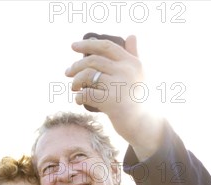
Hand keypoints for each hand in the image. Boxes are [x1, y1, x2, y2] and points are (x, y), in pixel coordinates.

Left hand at [65, 35, 163, 160]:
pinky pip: (87, 94)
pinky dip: (79, 97)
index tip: (73, 46)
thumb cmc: (137, 97)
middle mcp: (126, 71)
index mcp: (132, 62)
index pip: (107, 46)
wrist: (143, 123)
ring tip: (73, 87)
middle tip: (68, 72)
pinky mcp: (111, 102)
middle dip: (76, 66)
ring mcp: (119, 86)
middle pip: (93, 60)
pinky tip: (78, 99)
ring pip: (88, 76)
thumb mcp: (138, 74)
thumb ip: (133, 54)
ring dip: (76, 81)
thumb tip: (131, 35)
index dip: (88, 44)